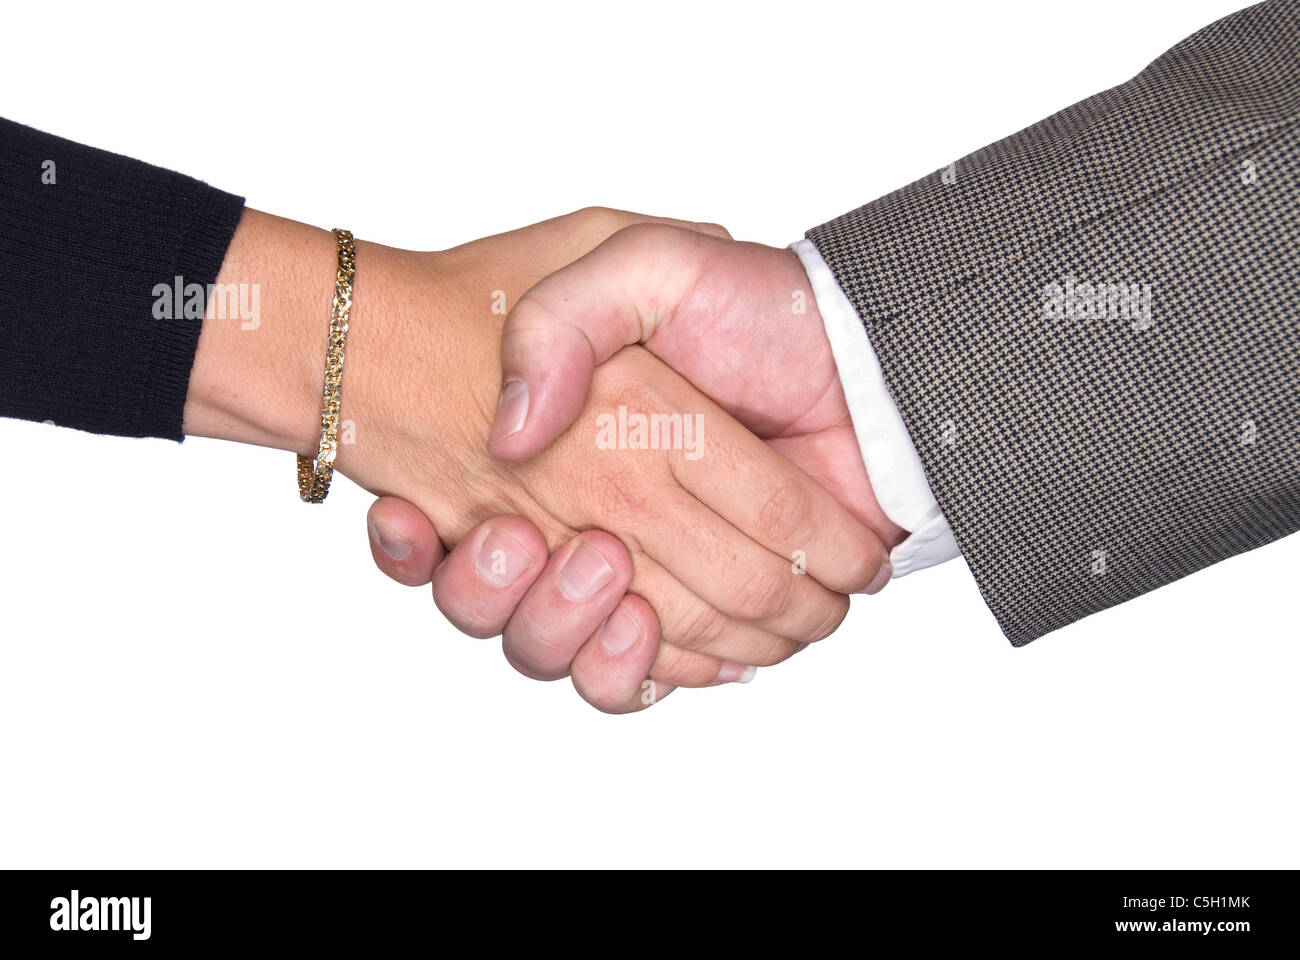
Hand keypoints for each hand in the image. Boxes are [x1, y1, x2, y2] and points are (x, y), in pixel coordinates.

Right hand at [186, 209, 889, 711]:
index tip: (483, 521)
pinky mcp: (698, 622)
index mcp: (561, 449)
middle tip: (572, 543)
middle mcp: (588, 519)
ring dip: (571, 629)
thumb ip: (564, 321)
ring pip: (567, 652)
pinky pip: (638, 680)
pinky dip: (629, 668)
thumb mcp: (646, 264)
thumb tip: (513, 434)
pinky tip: (639, 622)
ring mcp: (641, 576)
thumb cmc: (761, 310)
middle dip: (531, 591)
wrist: (866, 360)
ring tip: (612, 568)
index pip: (468, 529)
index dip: (437, 549)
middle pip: (515, 606)